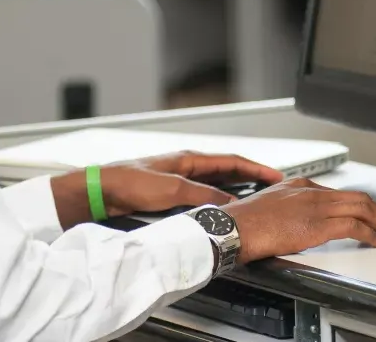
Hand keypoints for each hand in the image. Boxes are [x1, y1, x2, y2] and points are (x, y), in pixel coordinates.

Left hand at [50, 151, 282, 227]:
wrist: (100, 192)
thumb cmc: (128, 182)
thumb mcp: (172, 190)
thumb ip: (203, 197)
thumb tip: (229, 205)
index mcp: (189, 159)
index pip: (231, 161)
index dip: (256, 168)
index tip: (275, 175)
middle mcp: (185, 168)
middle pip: (226, 173)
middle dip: (250, 180)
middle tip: (270, 190)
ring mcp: (177, 181)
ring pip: (214, 187)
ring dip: (233, 194)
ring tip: (251, 204)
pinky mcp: (168, 197)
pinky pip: (201, 199)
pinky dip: (216, 205)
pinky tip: (218, 215)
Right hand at [223, 177, 375, 262]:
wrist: (234, 227)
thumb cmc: (244, 221)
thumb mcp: (268, 206)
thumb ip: (287, 209)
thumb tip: (295, 224)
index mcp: (299, 184)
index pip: (338, 193)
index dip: (357, 206)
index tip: (366, 216)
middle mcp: (311, 190)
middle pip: (357, 197)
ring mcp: (316, 206)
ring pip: (362, 207)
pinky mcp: (317, 224)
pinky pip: (354, 226)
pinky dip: (371, 234)